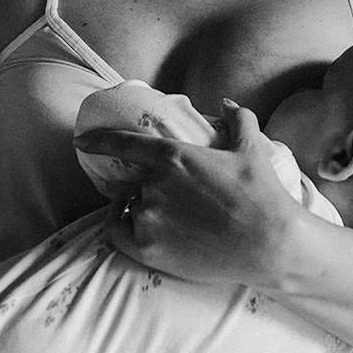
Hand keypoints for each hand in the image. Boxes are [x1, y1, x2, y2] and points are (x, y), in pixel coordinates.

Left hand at [74, 102, 297, 286]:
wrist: (270, 245)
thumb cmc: (262, 194)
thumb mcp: (252, 149)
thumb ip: (238, 120)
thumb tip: (226, 104)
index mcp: (173, 156)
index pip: (122, 144)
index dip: (98, 140)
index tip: (81, 140)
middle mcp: (154, 185)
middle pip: (131, 179)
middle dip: (142, 184)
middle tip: (165, 195)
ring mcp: (148, 218)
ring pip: (128, 205)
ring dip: (137, 205)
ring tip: (163, 213)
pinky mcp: (148, 249)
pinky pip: (117, 233)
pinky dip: (121, 225)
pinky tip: (133, 223)